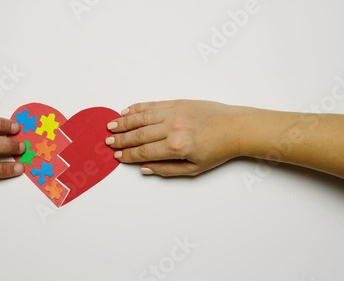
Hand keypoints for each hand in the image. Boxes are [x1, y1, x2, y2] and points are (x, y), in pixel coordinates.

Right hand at [106, 100, 246, 176]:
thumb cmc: (217, 150)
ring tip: (111, 126)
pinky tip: (126, 111)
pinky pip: (152, 105)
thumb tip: (144, 168)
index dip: (128, 155)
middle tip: (108, 142)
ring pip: (141, 117)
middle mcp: (172, 127)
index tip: (117, 156)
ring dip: (124, 122)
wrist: (235, 128)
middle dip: (121, 139)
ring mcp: (174, 112)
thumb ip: (166, 169)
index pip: (144, 152)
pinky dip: (137, 108)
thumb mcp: (193, 169)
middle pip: (139, 134)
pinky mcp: (177, 103)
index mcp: (176, 146)